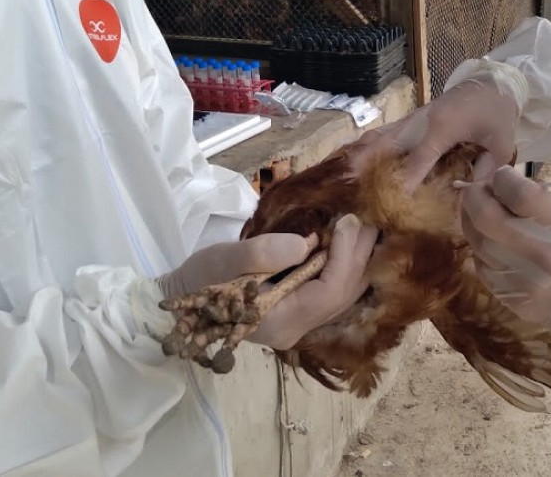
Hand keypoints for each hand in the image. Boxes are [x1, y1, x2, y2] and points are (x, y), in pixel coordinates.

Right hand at [157, 214, 376, 349]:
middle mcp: (296, 331)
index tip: (348, 222)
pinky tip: (352, 245)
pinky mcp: (298, 313)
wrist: (181, 299)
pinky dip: (346, 268)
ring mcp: (299, 325)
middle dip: (359, 256)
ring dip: (358, 261)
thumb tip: (304, 244)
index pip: (327, 293)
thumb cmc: (200, 278)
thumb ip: (262, 254)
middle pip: (343, 296)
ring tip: (368, 228)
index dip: (344, 257)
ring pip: (344, 296)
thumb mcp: (223, 261)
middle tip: (370, 219)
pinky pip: (333, 293)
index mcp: (279, 322)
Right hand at [351, 60, 523, 190]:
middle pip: (389, 142)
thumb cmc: (497, 112)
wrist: (492, 82)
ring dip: (364, 151)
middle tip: (350, 180)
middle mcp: (422, 121)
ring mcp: (415, 118)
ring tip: (345, 170)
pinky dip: (372, 144)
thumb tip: (469, 195)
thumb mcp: (502, 143)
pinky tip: (357, 155)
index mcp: (443, 127)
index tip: (393, 198)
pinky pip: (388, 131)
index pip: (419, 158)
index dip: (406, 179)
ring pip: (384, 135)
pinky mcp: (414, 118)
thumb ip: (487, 170)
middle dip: (369, 160)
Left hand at [460, 166, 550, 337]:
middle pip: (487, 218)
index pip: (519, 194)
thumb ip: (544, 198)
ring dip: (473, 221)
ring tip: (480, 212)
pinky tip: (490, 241)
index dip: (502, 178)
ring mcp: (524, 282)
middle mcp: (541, 256)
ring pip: (478, 243)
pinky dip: (482, 249)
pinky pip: (483, 267)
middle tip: (478, 188)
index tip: (502, 174)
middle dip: (475, 196)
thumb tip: (507, 186)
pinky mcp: (513, 300)